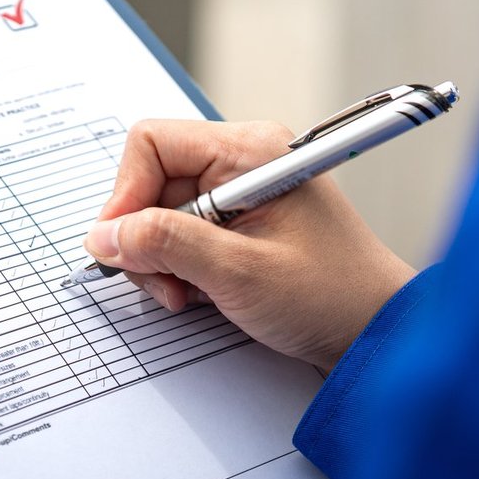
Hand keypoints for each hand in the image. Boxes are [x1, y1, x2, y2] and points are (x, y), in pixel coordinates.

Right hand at [85, 120, 414, 373]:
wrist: (373, 334)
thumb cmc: (330, 297)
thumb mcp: (238, 273)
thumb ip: (165, 246)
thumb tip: (105, 236)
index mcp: (250, 151)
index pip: (153, 144)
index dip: (126, 194)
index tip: (119, 245)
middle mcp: (241, 163)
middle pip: (152, 183)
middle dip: (146, 239)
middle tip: (165, 284)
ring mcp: (239, 194)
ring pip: (161, 215)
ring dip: (161, 261)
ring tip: (188, 295)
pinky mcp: (238, 225)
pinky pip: (182, 237)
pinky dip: (178, 269)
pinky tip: (201, 294)